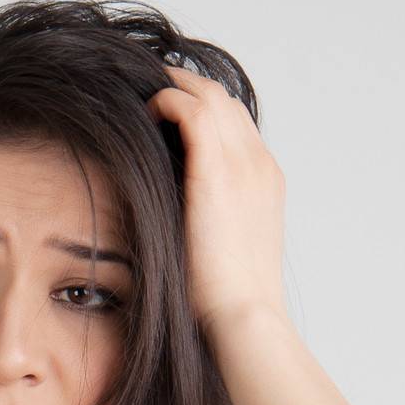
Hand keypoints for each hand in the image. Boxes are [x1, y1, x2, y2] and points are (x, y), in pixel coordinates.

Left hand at [145, 65, 290, 335]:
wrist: (243, 316)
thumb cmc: (224, 300)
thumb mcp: (219, 249)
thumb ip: (204, 219)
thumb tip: (170, 214)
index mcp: (264, 181)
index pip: (235, 124)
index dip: (201, 109)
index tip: (167, 113)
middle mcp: (258, 163)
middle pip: (224, 100)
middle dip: (186, 87)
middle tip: (147, 89)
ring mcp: (243, 163)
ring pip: (210, 96)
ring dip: (173, 88)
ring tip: (141, 96)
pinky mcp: (217, 170)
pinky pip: (191, 110)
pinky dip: (166, 102)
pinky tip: (144, 115)